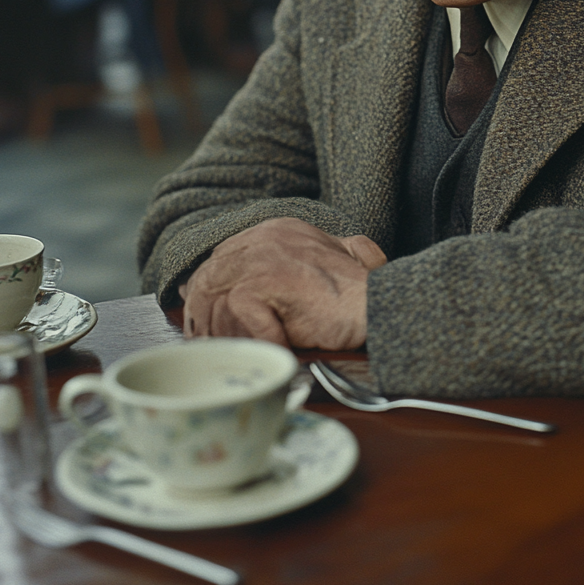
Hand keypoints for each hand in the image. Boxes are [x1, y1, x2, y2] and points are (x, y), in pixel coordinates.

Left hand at [178, 218, 386, 349]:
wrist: (379, 307)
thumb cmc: (355, 296)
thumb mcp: (321, 267)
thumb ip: (287, 263)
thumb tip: (238, 277)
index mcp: (275, 231)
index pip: (221, 259)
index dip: (209, 294)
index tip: (207, 323)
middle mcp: (265, 237)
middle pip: (209, 277)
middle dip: (204, 315)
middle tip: (210, 345)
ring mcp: (264, 256)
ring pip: (217, 298)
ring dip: (225, 331)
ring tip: (242, 353)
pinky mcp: (267, 279)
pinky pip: (236, 312)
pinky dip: (252, 336)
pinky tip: (273, 347)